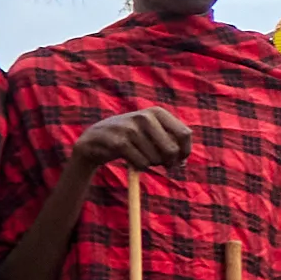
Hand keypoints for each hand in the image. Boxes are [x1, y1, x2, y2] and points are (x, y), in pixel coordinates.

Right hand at [77, 106, 196, 176]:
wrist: (96, 139)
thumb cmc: (130, 138)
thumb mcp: (151, 133)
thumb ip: (170, 142)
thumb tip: (183, 162)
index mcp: (157, 112)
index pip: (184, 134)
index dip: (185, 151)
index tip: (180, 161)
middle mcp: (145, 117)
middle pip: (172, 149)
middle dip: (170, 162)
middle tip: (164, 165)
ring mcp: (131, 129)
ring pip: (156, 159)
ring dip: (151, 164)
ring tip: (140, 156)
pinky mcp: (119, 142)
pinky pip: (142, 163)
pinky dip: (140, 167)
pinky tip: (132, 160)